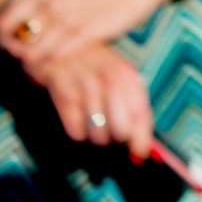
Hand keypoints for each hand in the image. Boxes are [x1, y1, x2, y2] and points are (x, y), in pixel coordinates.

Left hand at [0, 0, 174, 75]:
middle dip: (17, 54)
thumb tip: (25, 26)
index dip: (4, 37)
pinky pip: (55, 59)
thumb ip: (44, 4)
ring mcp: (66, 19)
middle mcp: (49, 4)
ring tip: (43, 65)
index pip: (3, 22)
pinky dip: (52, 68)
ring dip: (34, 64)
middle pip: (14, 42)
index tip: (15, 43)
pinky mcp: (86, 34)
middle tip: (29, 58)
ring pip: (31, 54)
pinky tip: (59, 66)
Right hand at [37, 43, 155, 161]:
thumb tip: (141, 152)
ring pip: (98, 134)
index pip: (142, 116)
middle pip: (120, 131)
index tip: (137, 156)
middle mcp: (110, 79)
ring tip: (93, 125)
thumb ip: (135, 112)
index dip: (141, 141)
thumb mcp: (121, 80)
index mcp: (129, 76)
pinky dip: (77, 132)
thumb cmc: (96, 68)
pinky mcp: (63, 93)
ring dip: (96, 137)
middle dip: (116, 139)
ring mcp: (86, 85)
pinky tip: (77, 119)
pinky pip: (75, 130)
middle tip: (110, 134)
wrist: (60, 45)